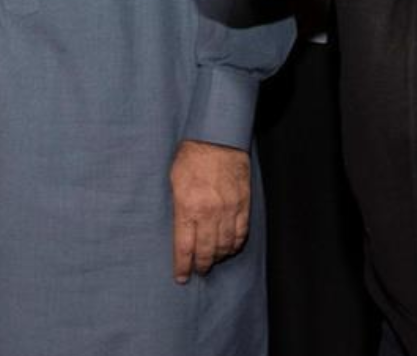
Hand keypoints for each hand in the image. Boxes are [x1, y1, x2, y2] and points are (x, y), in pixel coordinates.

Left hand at [168, 139, 249, 283]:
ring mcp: (228, 210)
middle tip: (198, 271)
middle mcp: (209, 213)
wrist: (218, 138)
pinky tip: (229, 249)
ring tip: (212, 260)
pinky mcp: (243, 205)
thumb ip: (177, 208)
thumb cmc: (190, 157)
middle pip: (205, 251)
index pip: (184, 247)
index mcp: (188, 207)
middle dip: (201, 265)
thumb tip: (179, 231)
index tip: (181, 277)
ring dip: (217, 257)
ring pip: (224, 246)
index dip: (183, 266)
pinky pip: (240, 234)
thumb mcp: (173, 181)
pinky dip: (235, 245)